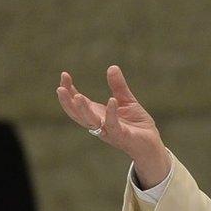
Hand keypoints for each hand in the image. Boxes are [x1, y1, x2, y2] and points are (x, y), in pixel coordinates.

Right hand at [56, 65, 170, 187]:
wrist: (151, 144)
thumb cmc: (136, 124)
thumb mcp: (126, 101)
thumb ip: (118, 86)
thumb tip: (112, 67)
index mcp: (97, 115)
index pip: (78, 103)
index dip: (69, 91)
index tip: (64, 75)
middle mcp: (99, 124)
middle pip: (77, 114)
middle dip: (67, 102)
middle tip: (60, 88)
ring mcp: (108, 131)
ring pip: (91, 121)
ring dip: (83, 110)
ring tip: (77, 96)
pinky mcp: (122, 136)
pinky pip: (114, 124)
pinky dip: (111, 113)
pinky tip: (111, 100)